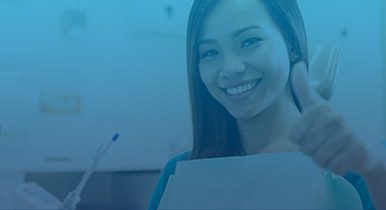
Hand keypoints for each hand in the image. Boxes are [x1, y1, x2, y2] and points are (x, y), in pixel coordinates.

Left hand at [289, 62, 383, 176]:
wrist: (364, 147)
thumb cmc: (332, 126)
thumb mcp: (316, 105)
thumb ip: (303, 87)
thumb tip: (296, 64)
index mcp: (319, 107)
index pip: (294, 135)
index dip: (300, 139)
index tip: (312, 132)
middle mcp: (333, 117)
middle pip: (305, 148)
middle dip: (312, 151)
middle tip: (324, 143)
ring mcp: (346, 133)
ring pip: (318, 159)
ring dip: (323, 159)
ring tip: (333, 150)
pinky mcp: (356, 150)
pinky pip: (332, 167)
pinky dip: (335, 167)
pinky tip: (342, 158)